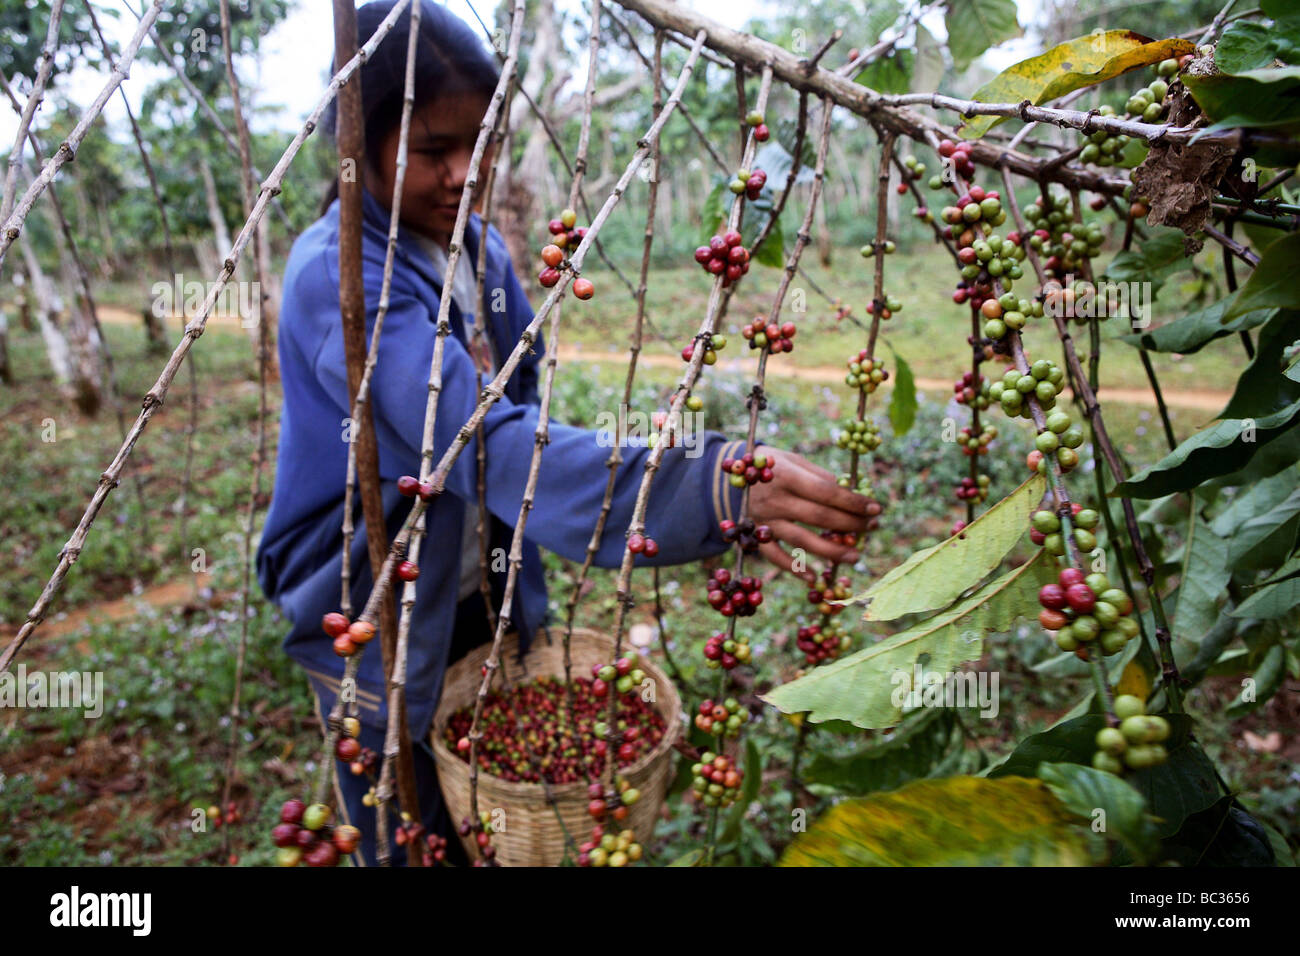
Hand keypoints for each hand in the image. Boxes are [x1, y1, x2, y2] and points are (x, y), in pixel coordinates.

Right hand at [745, 446, 871, 581]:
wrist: (728, 476)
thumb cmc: (771, 465)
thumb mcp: (793, 460)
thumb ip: (820, 476)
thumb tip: (851, 494)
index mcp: (787, 476)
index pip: (827, 492)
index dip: (853, 502)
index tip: (875, 509)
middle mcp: (775, 500)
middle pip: (819, 517)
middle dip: (850, 525)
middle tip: (871, 529)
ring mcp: (765, 520)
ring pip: (802, 540)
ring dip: (831, 550)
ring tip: (854, 556)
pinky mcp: (755, 536)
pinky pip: (775, 557)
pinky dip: (794, 569)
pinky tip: (814, 577)